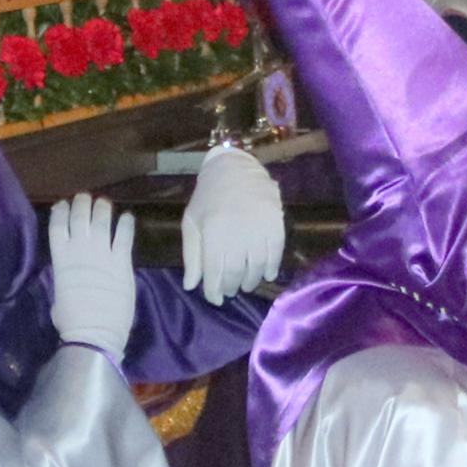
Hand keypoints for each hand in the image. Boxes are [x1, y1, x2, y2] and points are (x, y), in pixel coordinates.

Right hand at [44, 195, 138, 355]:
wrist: (94, 333)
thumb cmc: (71, 320)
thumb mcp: (59, 293)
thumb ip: (64, 275)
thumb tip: (68, 272)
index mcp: (61, 258)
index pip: (58, 224)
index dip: (61, 210)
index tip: (64, 204)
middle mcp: (80, 250)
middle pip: (80, 216)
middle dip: (82, 203)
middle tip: (86, 198)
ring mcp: (102, 253)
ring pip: (102, 220)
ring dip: (103, 208)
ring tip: (104, 204)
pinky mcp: (122, 261)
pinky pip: (125, 236)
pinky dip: (127, 224)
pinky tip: (128, 217)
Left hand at [177, 143, 285, 298]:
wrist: (235, 168)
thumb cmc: (208, 197)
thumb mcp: (191, 222)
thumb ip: (191, 256)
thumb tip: (191, 286)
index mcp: (213, 232)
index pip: (214, 272)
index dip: (214, 291)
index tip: (214, 299)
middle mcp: (237, 232)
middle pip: (236, 272)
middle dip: (232, 287)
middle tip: (230, 291)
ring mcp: (259, 228)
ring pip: (257, 266)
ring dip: (251, 281)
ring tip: (245, 285)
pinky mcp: (276, 223)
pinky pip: (276, 253)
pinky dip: (272, 267)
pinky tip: (266, 274)